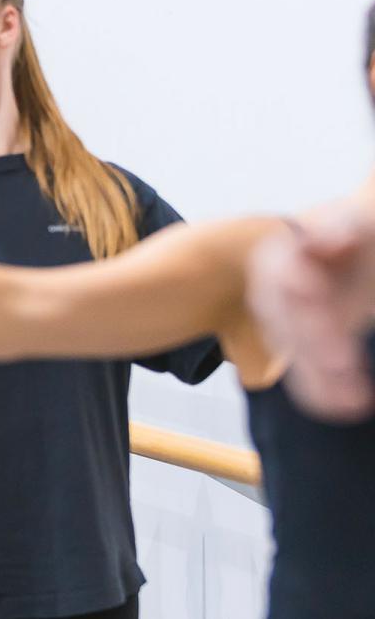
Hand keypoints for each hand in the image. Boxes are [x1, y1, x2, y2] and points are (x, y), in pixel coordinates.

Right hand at [247, 205, 374, 421]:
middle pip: (287, 323)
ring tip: (353, 399)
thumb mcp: (351, 221)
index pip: (284, 277)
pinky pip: (307, 374)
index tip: (316, 298)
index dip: (300, 290)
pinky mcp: (303, 346)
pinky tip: (347, 406)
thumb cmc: (356, 230)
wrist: (357, 248)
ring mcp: (283, 324)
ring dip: (321, 378)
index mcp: (276, 259)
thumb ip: (338, 227)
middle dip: (314, 344)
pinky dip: (325, 393)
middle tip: (343, 364)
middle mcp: (270, 295)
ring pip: (296, 354)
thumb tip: (328, 239)